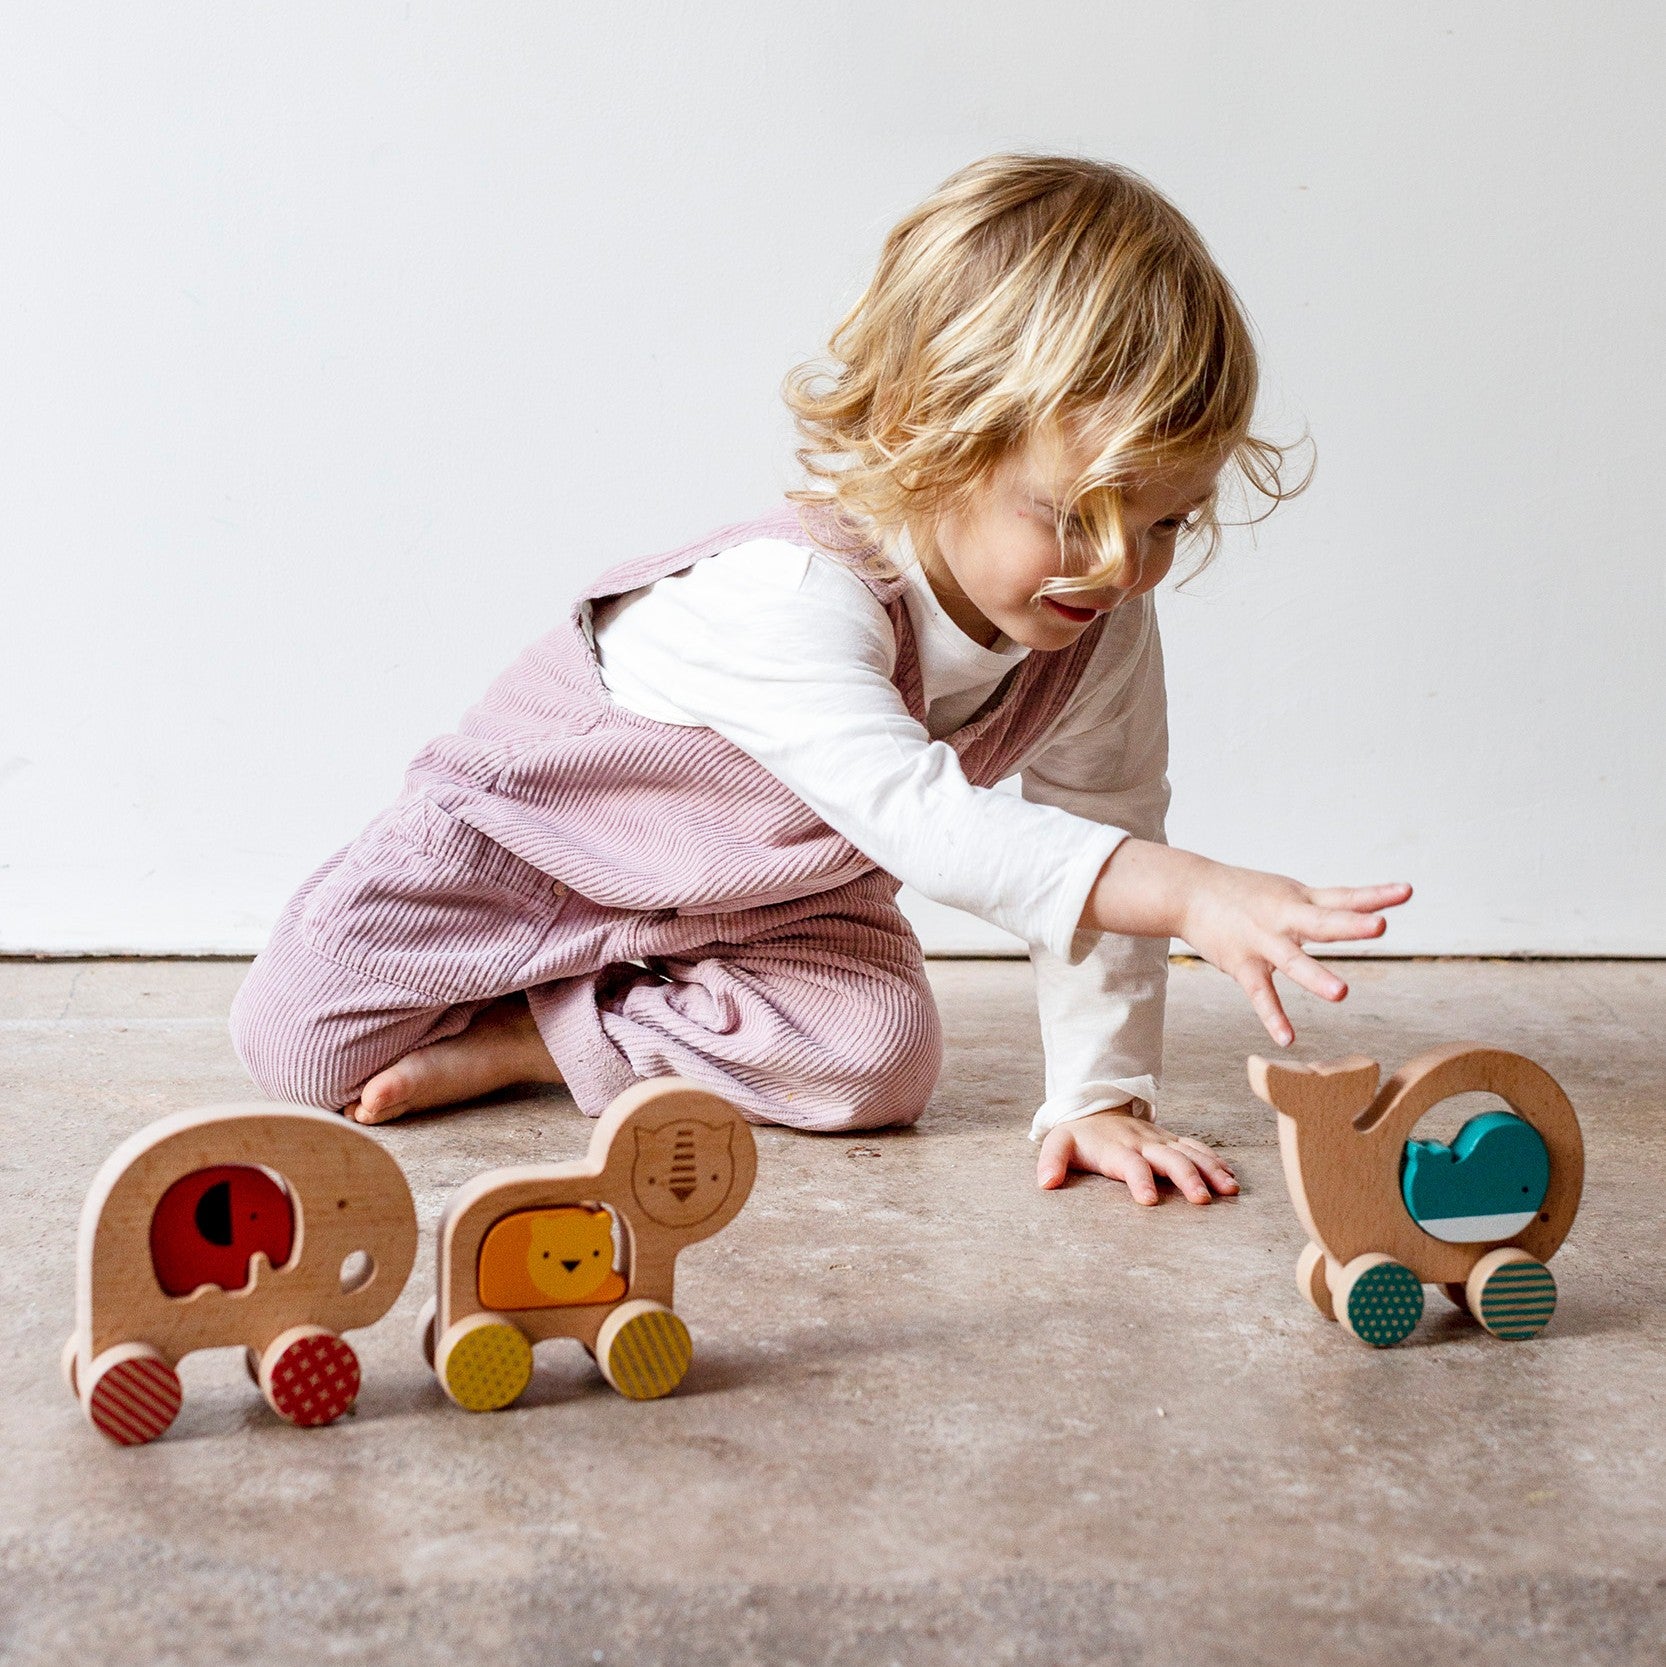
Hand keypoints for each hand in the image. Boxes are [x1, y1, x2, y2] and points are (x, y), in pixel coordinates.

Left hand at [1036, 1108, 1238, 1204]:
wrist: (1095, 1106)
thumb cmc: (1078, 1134)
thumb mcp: (1057, 1144)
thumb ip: (1051, 1162)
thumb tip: (1045, 1183)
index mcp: (1116, 1148)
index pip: (1130, 1164)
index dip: (1139, 1180)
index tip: (1149, 1201)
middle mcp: (1143, 1142)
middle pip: (1169, 1158)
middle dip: (1187, 1178)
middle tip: (1202, 1201)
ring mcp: (1160, 1140)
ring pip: (1190, 1152)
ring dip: (1210, 1170)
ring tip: (1229, 1190)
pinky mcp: (1171, 1139)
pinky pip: (1197, 1148)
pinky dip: (1215, 1161)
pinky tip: (1231, 1177)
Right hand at [1080, 841, 1412, 1046]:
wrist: (1188, 891)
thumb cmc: (1242, 892)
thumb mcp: (1284, 891)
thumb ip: (1319, 905)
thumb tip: (1357, 906)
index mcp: (1300, 899)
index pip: (1344, 896)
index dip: (1375, 895)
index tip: (1407, 892)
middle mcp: (1284, 918)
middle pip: (1322, 922)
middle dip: (1350, 924)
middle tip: (1380, 925)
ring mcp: (1262, 941)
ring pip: (1292, 961)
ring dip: (1315, 977)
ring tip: (1341, 994)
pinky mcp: (1242, 965)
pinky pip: (1260, 995)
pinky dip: (1273, 1017)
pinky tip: (1288, 1039)